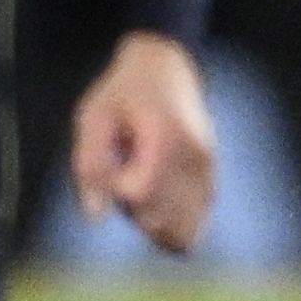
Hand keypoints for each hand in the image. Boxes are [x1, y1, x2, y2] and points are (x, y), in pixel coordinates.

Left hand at [70, 30, 218, 253]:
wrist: (166, 68)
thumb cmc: (122, 92)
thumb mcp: (93, 117)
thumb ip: (89, 165)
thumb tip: (95, 217)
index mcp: (166, 137)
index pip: (138, 193)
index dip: (114, 187)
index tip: (113, 162)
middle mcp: (194, 157)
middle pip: (157, 218)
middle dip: (130, 207)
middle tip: (125, 168)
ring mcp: (208, 171)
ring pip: (179, 232)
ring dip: (151, 221)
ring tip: (141, 184)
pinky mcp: (211, 181)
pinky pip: (193, 226)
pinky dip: (170, 224)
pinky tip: (156, 198)